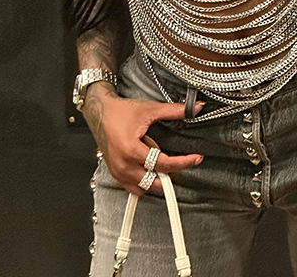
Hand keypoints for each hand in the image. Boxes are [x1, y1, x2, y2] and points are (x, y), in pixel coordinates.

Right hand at [85, 92, 204, 195]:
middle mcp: (124, 164)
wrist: (101, 112)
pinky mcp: (116, 173)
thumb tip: (194, 109)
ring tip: (164, 163)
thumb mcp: (150, 109)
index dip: (182, 162)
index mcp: (131, 150)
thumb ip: (174, 111)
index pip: (163, 163)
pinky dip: (145, 181)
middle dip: (170, 174)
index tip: (195, 158)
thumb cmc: (121, 111)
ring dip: (157, 179)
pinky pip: (134, 187)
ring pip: (144, 187)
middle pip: (154, 181)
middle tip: (182, 162)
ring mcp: (118, 171)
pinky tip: (151, 169)